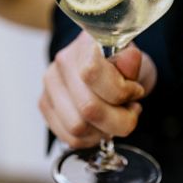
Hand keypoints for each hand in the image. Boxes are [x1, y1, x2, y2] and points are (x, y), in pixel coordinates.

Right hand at [39, 31, 156, 148]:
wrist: (109, 70)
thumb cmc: (123, 67)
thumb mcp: (137, 61)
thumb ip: (132, 63)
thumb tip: (129, 58)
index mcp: (86, 44)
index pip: (92, 74)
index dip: (121, 92)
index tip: (136, 91)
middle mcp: (63, 62)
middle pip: (88, 108)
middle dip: (119, 119)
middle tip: (130, 112)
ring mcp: (51, 84)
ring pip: (77, 127)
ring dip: (105, 130)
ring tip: (115, 118)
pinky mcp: (45, 105)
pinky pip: (70, 137)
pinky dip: (92, 138)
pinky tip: (101, 126)